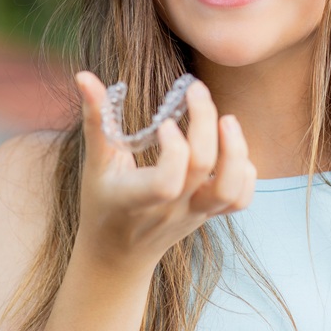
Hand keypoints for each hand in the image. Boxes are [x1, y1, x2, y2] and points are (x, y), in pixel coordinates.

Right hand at [72, 71, 256, 272]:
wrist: (119, 255)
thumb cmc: (102, 202)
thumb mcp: (95, 162)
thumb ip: (96, 118)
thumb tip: (84, 75)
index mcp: (136, 199)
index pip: (167, 182)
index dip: (174, 150)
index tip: (166, 123)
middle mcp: (170, 209)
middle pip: (202, 168)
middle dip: (205, 122)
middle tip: (196, 90)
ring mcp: (194, 214)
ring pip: (229, 190)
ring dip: (236, 151)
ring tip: (227, 119)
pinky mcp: (209, 215)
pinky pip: (239, 201)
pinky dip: (246, 173)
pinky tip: (231, 147)